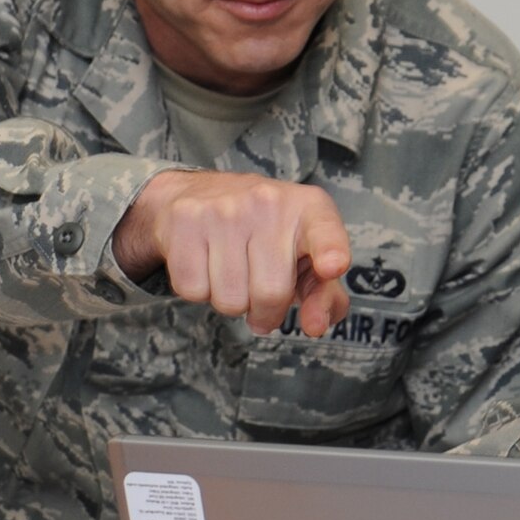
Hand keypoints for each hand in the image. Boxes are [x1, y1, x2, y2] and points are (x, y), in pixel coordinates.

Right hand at [112, 170, 350, 334]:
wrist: (200, 193)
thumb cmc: (267, 236)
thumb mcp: (306, 257)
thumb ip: (323, 295)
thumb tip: (315, 325)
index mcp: (309, 209)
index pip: (326, 233)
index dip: (331, 252)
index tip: (333, 267)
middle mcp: (269, 202)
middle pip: (270, 293)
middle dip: (266, 311)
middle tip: (260, 294)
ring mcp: (224, 209)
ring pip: (229, 300)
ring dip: (232, 302)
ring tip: (234, 273)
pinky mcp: (186, 221)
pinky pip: (193, 291)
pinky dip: (200, 291)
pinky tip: (207, 264)